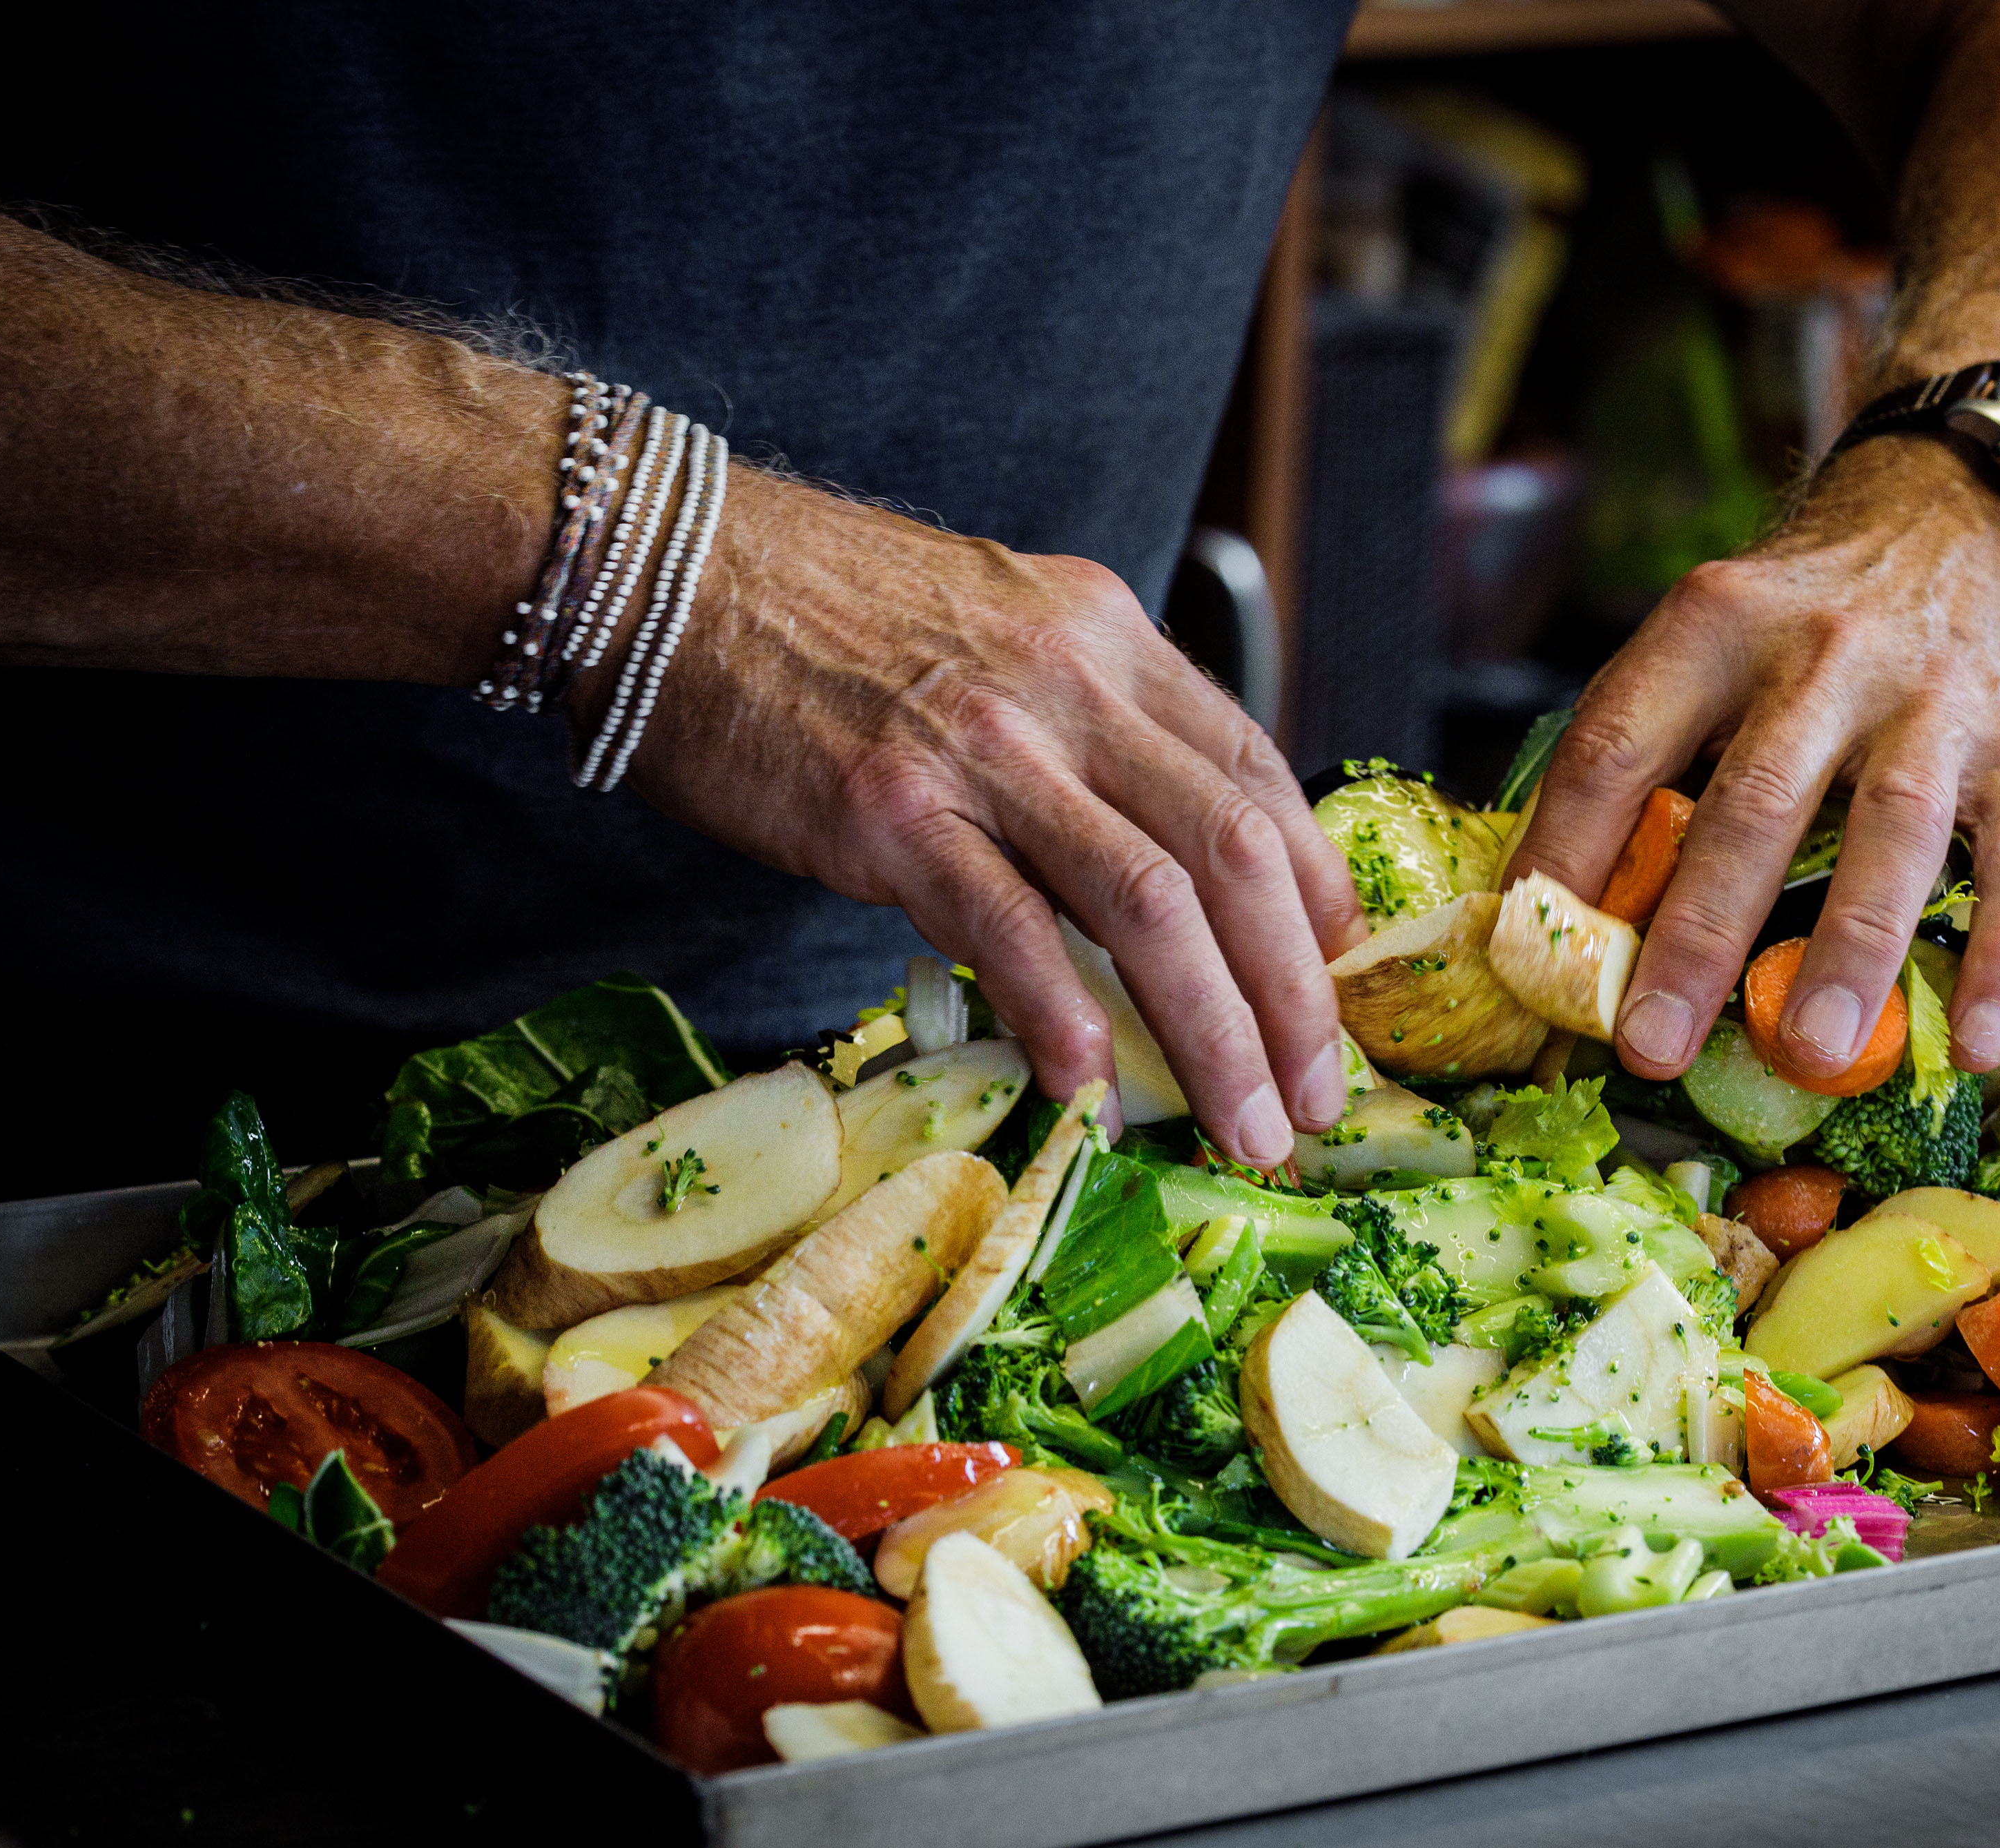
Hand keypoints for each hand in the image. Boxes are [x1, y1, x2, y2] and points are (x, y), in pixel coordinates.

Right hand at [590, 470, 1368, 1165]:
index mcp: (1108, 637)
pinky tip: (1094, 1094)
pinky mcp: (891, 812)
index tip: (1333, 985)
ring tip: (1244, 1128)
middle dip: (1295, 995)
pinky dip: (1065, 1022)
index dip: (1313, 893)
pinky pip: (1012, 930)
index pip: (1256, 773)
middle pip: (1232, 853)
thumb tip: (1150, 846)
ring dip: (1214, 1034)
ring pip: (1151, 903)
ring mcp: (985, 747)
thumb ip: (1084, 718)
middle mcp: (1070, 683)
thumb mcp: (997, 626)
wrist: (666, 567)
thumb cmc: (820, 615)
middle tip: (1315, 1098)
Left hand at [1507, 433, 1999, 1086]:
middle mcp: (1826, 656)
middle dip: (1698, 937)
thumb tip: (1556, 909)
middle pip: (1751, 805)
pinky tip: (1981, 1039)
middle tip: (1652, 1043)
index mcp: (1714, 627)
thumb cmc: (1807, 616)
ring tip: (1813, 1052)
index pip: (1615, 746)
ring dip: (1850, 953)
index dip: (1565, 852)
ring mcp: (1936, 702)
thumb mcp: (1708, 638)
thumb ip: (1645, 750)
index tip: (1532, 955)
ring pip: (1890, 834)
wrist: (1968, 510)